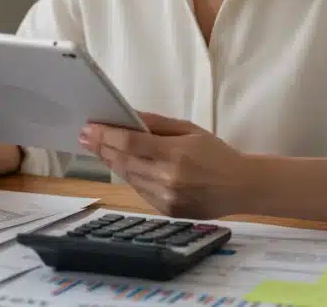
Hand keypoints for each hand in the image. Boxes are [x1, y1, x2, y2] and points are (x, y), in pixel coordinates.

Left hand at [79, 112, 255, 219]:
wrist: (241, 187)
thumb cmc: (216, 153)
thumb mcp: (190, 129)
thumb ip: (157, 123)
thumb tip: (129, 114)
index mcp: (175, 154)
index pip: (131, 143)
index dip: (106, 135)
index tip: (88, 128)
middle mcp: (168, 178)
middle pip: (124, 161)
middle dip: (101, 148)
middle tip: (85, 137)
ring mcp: (166, 198)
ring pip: (129, 178)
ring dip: (112, 162)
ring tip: (99, 148)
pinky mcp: (166, 211)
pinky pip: (140, 191)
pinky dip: (130, 177)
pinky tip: (122, 165)